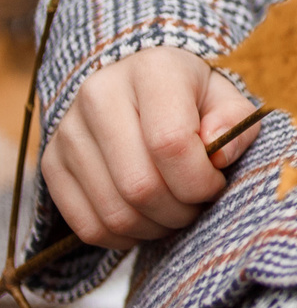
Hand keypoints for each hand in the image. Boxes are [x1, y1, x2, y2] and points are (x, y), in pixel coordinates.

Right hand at [40, 47, 256, 249]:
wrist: (136, 84)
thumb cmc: (191, 95)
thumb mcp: (225, 97)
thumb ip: (235, 123)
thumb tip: (219, 157)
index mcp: (152, 71)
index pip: (170, 143)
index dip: (199, 179)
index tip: (216, 182)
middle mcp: (99, 96)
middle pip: (140, 185)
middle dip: (180, 210)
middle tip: (198, 204)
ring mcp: (68, 132)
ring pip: (114, 212)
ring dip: (155, 227)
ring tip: (177, 212)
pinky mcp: (51, 163)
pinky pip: (87, 225)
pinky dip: (124, 237)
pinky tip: (147, 220)